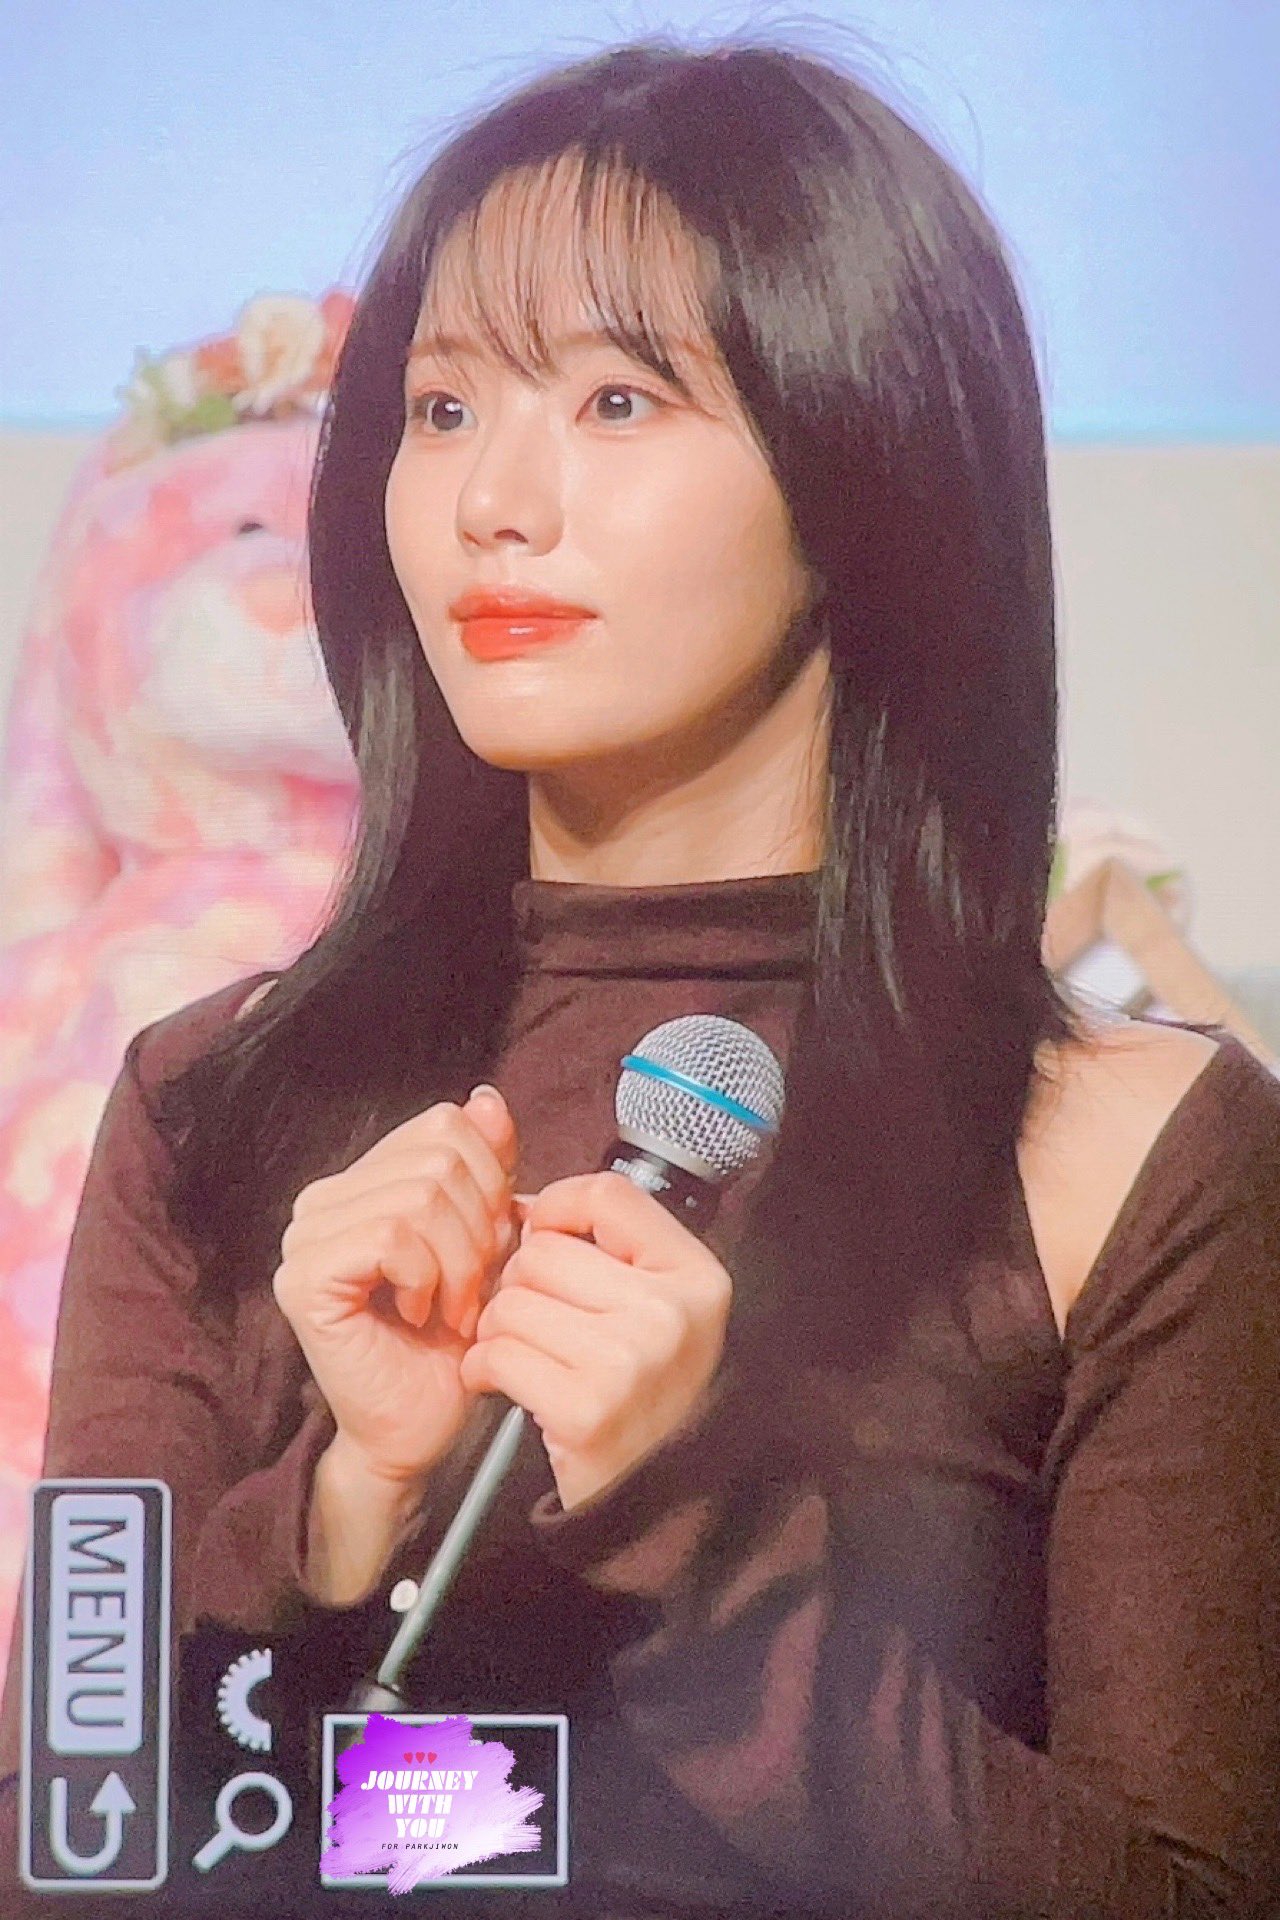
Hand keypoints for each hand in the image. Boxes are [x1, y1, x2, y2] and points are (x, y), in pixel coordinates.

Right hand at [272, 1086, 519, 1485]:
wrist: (419, 1431)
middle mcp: (324, 1200)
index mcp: (364, 1182)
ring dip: (459, 1261)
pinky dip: (427, 1277)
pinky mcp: (304, 1278)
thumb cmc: (450, 1345)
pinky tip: (423, 1313)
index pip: (444, 1124)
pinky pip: (391, 1236)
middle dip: (480, 1224)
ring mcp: (306, 1237)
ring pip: (419, 1196)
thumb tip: (485, 1099)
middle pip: (438, 1156)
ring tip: (453, 1305)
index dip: (491, 1178)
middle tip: (475, 1284)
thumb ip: (485, 1169)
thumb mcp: (485, 1239)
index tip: (493, 1241)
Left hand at [458, 1170, 732, 1510]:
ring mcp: (631, 1362)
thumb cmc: (639, 1392)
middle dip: (519, 1285)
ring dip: (498, 1330)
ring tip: (525, 1357)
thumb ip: (602, 1246)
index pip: (607, 1194)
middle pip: (543, 1252)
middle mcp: (672, 1314)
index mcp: (696, 1277)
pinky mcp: (585, 1409)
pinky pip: (497, 1353)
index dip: (558, 1208)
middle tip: (536, 1325)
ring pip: (511, 1301)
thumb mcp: (653, 1309)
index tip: (543, 1237)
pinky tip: (504, 1385)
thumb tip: (521, 1207)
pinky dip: (484, 1369)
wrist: (647, 1499)